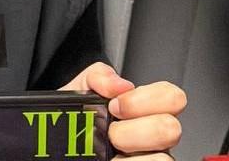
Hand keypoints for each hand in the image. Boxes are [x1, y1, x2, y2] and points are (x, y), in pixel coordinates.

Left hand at [61, 62, 185, 160]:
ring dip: (131, 156)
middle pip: (172, 129)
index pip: (172, 97)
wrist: (55, 154)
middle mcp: (152, 138)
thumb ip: (97, 76)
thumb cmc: (71, 125)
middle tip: (111, 133)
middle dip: (134, 130)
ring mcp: (148, 159)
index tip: (115, 105)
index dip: (147, 99)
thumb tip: (120, 84)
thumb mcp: (76, 93)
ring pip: (164, 158)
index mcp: (142, 111)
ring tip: (110, 155)